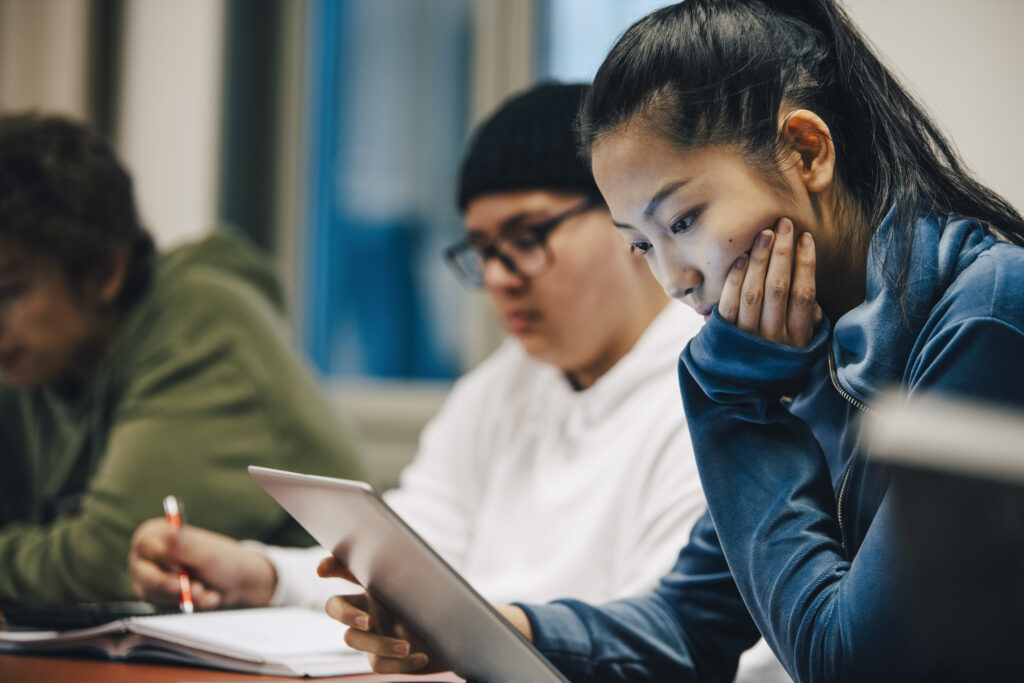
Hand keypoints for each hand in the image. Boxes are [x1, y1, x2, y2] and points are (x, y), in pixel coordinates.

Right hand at [129, 518, 276, 607]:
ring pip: (153, 593)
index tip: (179, 567)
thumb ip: (188, 546)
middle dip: (169, 584)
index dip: (161, 557)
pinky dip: (187, 603)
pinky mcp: (156, 598)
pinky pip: (164, 606)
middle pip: (144, 573)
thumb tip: (171, 534)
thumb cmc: (222, 559)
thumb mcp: (209, 552)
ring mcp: (148, 578)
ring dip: (183, 595)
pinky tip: (207, 598)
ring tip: (206, 591)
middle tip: (194, 589)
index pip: (144, 544)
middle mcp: (146, 556)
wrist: (235, 583)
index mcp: (155, 534)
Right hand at [319, 556, 443, 673]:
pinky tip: (421, 657)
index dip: (331, 566)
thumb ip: (415, 573)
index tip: (322, 570)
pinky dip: (398, 663)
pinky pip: (376, 663)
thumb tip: (405, 559)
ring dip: (380, 643)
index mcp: (376, 582)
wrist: (458, 638)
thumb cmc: (445, 604)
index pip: (347, 569)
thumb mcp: (432, 584)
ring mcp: (370, 633)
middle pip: (334, 606)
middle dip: (344, 613)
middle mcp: (367, 606)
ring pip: (353, 639)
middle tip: (366, 621)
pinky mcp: (380, 658)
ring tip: (407, 646)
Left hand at [718, 217, 821, 346]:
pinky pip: (730, 302)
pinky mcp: (724, 334)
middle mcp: (773, 338)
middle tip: (785, 224)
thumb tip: (807, 280)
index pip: (804, 294)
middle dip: (782, 253)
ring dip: (761, 259)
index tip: (806, 238)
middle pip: (778, 288)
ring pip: (754, 291)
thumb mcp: (802, 341)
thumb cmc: (780, 356)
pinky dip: (735, 277)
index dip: (806, 264)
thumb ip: (809, 315)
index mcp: (798, 339)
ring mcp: (747, 337)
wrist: (745, 388)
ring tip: (766, 233)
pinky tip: (743, 257)